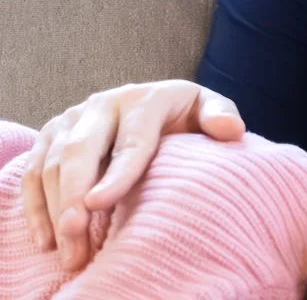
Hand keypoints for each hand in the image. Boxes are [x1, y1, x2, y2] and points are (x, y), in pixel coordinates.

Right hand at [20, 80, 243, 269]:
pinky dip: (35, 206)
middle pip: (81, 150)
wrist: (155, 104)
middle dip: (73, 195)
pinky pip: (33, 171)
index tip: (99, 204)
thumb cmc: (186, 115)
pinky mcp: (52, 135)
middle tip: (75, 235)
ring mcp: (73, 118)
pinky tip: (47, 240)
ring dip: (54, 209)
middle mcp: (104, 103)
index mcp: (146, 98)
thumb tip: (231, 130)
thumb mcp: (208, 110)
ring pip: (52, 163)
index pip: (131, 138)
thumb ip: (221, 116)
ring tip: (67, 249)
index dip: (116, 172)